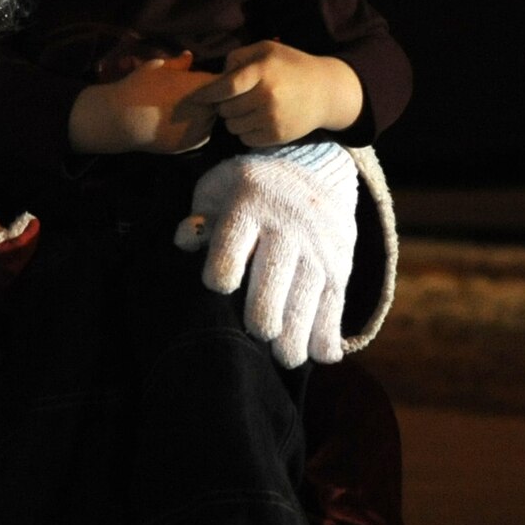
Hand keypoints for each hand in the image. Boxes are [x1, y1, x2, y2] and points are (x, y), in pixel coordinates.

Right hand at [68, 53, 216, 154]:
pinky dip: (196, 129)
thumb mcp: (157, 67)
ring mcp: (199, 129)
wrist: (123, 119)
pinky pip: (202, 134)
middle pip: (222, 102)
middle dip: (213, 98)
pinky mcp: (191, 145)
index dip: (220, 80)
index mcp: (201, 86)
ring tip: (187, 109)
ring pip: (212, 119)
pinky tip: (180, 122)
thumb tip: (189, 56)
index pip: (225, 82)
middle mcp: (206, 109)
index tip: (210, 79)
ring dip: (205, 114)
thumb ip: (178, 64)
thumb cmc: (139, 87)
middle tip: (196, 95)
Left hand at [174, 142, 358, 367]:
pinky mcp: (340, 264)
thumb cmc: (250, 187)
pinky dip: (329, 334)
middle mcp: (286, 228)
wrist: (313, 167)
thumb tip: (184, 241)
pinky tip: (321, 355)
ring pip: (308, 298)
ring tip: (285, 358)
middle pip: (274, 280)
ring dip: (297, 336)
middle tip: (256, 332)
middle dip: (264, 316)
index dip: (221, 275)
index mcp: (248, 206)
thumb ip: (200, 216)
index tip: (218, 287)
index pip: (232, 248)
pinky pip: (337, 304)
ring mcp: (317, 248)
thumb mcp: (219, 187)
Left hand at [190, 41, 362, 147]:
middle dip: (224, 105)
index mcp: (262, 72)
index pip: (225, 87)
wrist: (326, 92)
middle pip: (225, 109)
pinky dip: (245, 131)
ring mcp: (272, 119)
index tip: (196, 97)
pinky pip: (245, 138)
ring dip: (234, 119)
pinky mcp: (276, 136)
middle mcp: (266, 96)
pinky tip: (257, 119)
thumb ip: (239, 56)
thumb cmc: (292, 66)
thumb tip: (218, 75)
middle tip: (234, 99)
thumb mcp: (267, 50)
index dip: (207, 94)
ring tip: (247, 108)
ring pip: (233, 126)